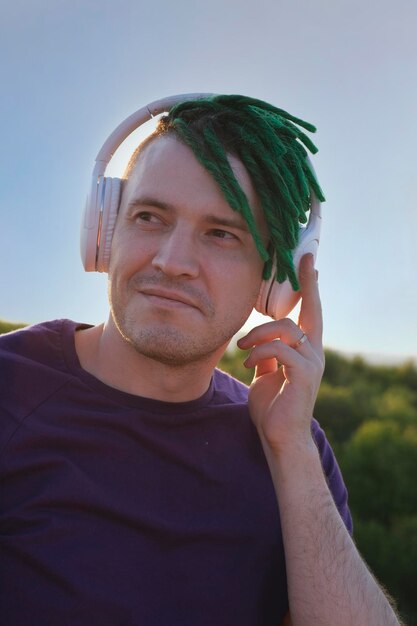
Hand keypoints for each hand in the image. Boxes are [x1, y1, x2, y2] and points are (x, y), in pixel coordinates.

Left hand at [237, 254, 324, 453]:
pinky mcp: (304, 374)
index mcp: (305, 351)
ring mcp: (311, 363)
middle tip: (295, 269)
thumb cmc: (272, 408)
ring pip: (286, 329)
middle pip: (308, 312)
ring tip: (242, 348)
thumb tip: (257, 341)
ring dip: (259, 334)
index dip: (310, 287)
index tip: (308, 261)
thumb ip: (266, 355)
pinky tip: (247, 361)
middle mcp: (314, 353)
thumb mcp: (266, 374)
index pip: (310, 313)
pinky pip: (279, 349)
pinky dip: (259, 351)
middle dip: (306, 285)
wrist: (279, 438)